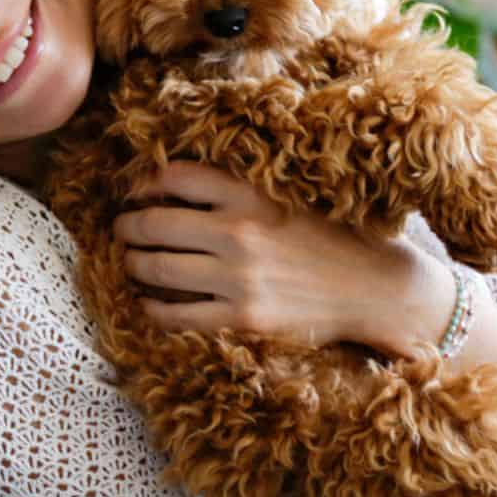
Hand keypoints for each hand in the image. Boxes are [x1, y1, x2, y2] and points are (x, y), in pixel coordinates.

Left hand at [115, 161, 429, 348]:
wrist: (375, 288)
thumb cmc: (329, 238)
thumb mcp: (286, 197)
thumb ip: (237, 190)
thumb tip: (173, 183)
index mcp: (251, 194)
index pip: (174, 177)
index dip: (143, 184)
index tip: (134, 193)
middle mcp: (239, 232)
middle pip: (154, 224)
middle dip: (127, 227)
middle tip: (121, 230)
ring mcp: (239, 278)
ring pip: (157, 270)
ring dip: (134, 265)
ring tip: (131, 263)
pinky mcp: (244, 318)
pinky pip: (176, 315)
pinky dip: (153, 308)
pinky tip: (149, 304)